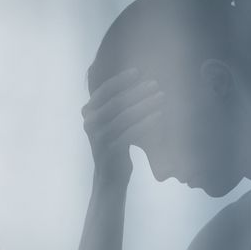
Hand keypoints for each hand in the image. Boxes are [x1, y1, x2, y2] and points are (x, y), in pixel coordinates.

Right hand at [81, 67, 163, 185]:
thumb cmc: (116, 145)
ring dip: (145, 104)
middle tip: (155, 83)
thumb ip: (117, 103)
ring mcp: (98, 137)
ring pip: (124, 116)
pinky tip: (159, 115)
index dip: (120, 80)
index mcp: (88, 113)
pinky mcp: (109, 150)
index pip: (104, 91)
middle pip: (116, 102)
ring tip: (162, 96)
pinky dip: (146, 123)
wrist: (110, 178)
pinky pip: (130, 133)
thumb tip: (137, 78)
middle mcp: (89, 123)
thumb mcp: (112, 122)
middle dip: (137, 90)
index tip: (138, 71)